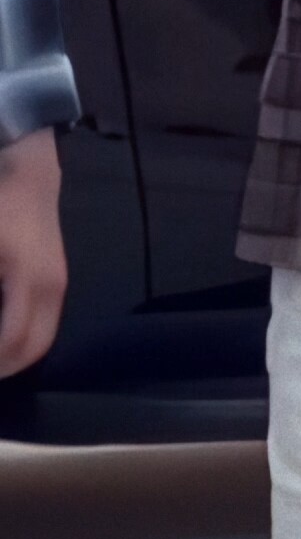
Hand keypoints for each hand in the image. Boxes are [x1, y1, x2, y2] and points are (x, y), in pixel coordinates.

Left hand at [0, 128, 67, 377]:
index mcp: (28, 281)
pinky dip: (25, 337)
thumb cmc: (0, 206)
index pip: (11, 342)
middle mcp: (50, 289)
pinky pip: (44, 322)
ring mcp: (57, 283)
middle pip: (33, 347)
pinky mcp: (56, 277)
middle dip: (5, 366)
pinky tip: (3, 335)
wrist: (29, 171)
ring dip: (16, 354)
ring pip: (42, 337)